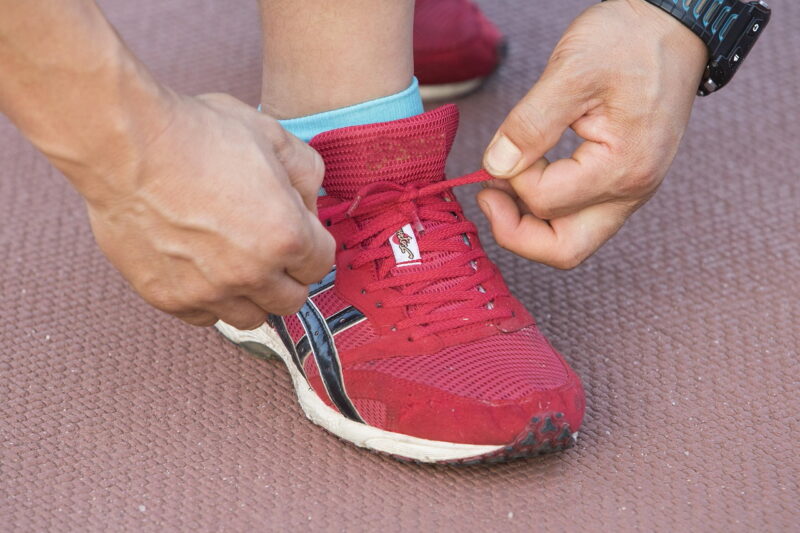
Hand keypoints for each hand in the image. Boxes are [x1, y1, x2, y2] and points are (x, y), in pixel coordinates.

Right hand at [86, 92, 333, 327]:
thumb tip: (310, 203)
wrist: (125, 145)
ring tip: (236, 263)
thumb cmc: (198, 134)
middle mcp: (252, 274)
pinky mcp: (169, 298)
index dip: (312, 243)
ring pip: (251, 317)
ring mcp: (209, 291)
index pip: (321, 265)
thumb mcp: (271, 135)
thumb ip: (306, 173)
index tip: (295, 229)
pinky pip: (204, 317)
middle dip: (288, 274)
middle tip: (269, 248)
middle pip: (292, 300)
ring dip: (252, 295)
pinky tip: (202, 269)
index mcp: (286, 236)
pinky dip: (210, 299)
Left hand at [478, 0, 706, 268]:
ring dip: (529, 223)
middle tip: (488, 196)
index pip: (546, 202)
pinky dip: (547, 209)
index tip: (504, 147)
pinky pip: (579, 218)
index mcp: (623, 166)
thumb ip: (530, 124)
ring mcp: (630, 192)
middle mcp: (633, 190)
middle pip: (564, 250)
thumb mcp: (572, 70)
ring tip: (504, 183)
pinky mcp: (622, 183)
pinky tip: (528, 177)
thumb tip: (496, 166)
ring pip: (571, 240)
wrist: (672, 26)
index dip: (512, 179)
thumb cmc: (628, 40)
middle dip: (516, 233)